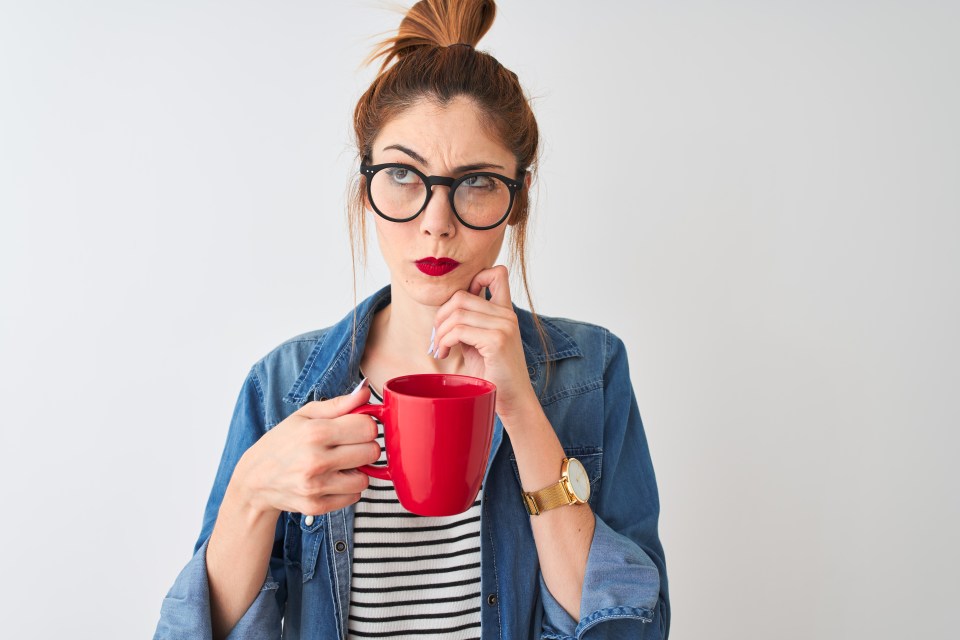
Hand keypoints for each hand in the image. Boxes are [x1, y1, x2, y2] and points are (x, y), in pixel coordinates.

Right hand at [233, 383, 381, 516]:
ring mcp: (316, 486)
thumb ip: (338, 404)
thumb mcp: (304, 416)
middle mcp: (316, 460)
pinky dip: (347, 489)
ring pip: (365, 479)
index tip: (355, 427)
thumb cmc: (281, 443)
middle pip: (371, 452)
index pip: (367, 427)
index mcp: (315, 433)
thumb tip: (365, 393)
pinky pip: (353, 497)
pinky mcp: (316, 506)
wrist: (254, 480)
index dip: (365, 425)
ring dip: (357, 471)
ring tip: (339, 465)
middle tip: (348, 446)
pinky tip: (331, 480)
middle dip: (364, 447)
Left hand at [431, 265, 539, 420]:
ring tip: (440, 349)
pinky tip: (445, 353)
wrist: (513, 401)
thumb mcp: (479, 343)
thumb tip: (444, 313)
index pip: (497, 273)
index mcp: (506, 312)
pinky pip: (458, 330)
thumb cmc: (494, 376)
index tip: (456, 309)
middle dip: (441, 316)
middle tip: (437, 338)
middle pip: (461, 296)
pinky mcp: (497, 340)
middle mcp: (507, 315)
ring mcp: (504, 326)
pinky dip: (444, 341)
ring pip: (456, 312)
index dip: (473, 280)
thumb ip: (468, 324)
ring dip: (440, 332)